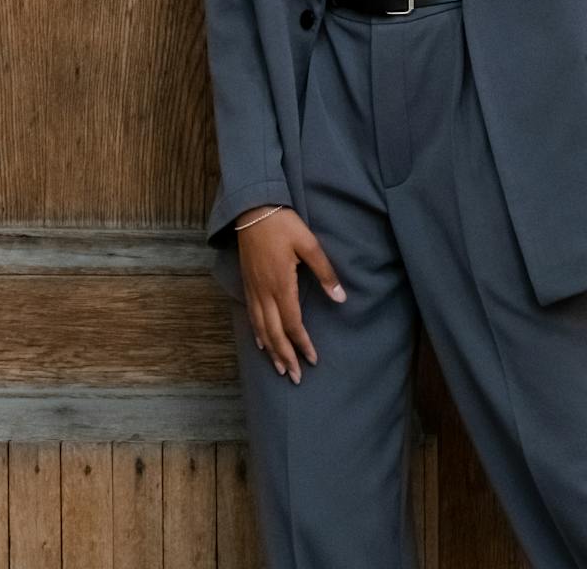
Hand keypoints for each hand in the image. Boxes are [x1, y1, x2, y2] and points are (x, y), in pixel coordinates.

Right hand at [231, 205, 346, 383]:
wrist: (252, 209)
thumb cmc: (283, 224)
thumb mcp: (309, 244)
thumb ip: (325, 272)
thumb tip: (340, 298)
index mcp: (281, 284)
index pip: (292, 323)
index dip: (302, 343)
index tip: (312, 359)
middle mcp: (264, 292)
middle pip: (274, 333)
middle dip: (286, 356)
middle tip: (296, 377)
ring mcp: (253, 289)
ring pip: (260, 328)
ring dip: (271, 351)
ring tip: (280, 368)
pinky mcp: (247, 283)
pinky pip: (251, 316)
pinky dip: (257, 334)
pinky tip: (261, 344)